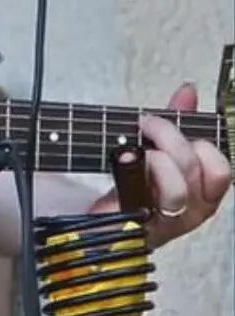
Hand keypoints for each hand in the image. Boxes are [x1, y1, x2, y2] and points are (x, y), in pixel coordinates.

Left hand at [90, 82, 231, 246]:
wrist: (95, 215)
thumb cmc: (132, 182)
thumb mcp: (156, 146)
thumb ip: (175, 121)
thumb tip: (188, 91)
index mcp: (198, 193)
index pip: (220, 171)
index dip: (203, 145)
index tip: (178, 126)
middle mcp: (186, 211)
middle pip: (195, 173)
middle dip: (170, 138)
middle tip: (146, 124)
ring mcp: (160, 221)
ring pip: (176, 192)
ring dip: (155, 161)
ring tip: (134, 149)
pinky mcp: (131, 224)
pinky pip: (138, 201)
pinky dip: (131, 175)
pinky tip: (122, 161)